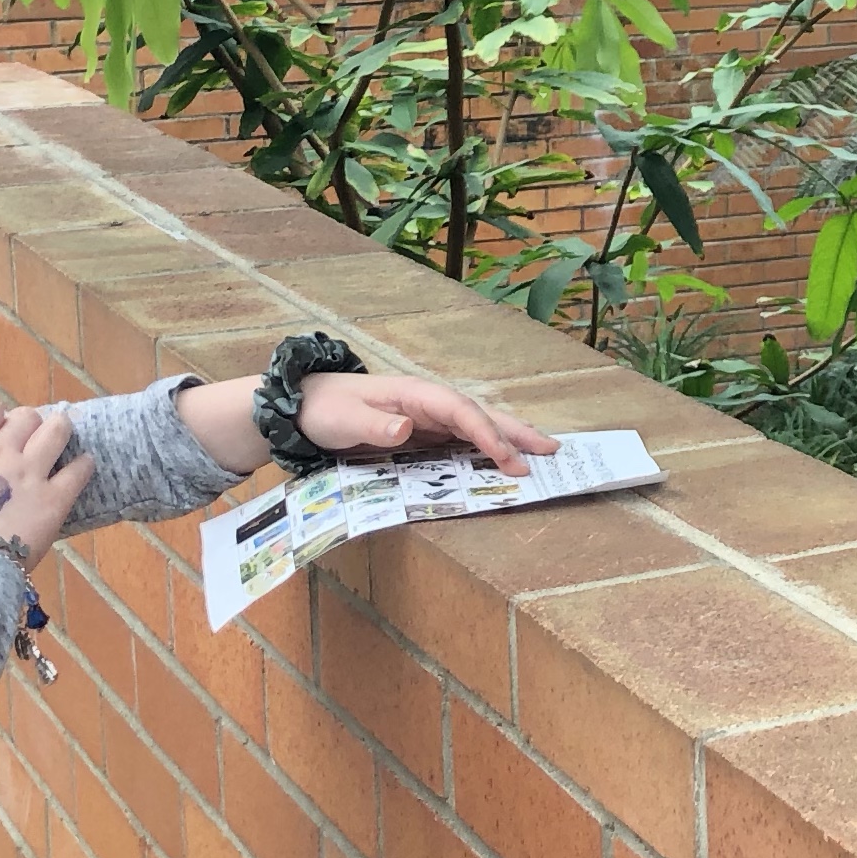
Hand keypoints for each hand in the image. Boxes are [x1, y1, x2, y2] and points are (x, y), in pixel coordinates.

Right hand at [0, 399, 91, 560]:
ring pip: (56, 430)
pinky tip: (83, 466)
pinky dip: (83, 465)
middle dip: (28, 424)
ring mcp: (29, 473)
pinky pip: (79, 470)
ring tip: (61, 437)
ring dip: (60, 430)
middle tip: (28, 441)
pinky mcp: (55, 498)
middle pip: (25, 417)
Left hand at [295, 373, 555, 475]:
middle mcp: (429, 404)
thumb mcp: (343, 419)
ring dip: (510, 440)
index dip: (487, 434)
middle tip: (552, 450)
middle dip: (516, 432)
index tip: (509, 458)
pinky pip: (463, 443)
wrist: (304, 408)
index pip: (461, 412)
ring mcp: (429, 419)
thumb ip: (374, 423)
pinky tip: (505, 463)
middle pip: (481, 415)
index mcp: (416, 394)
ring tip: (543, 455)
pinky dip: (488, 451)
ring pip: (478, 428)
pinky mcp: (424, 434)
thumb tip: (408, 426)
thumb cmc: (324, 410)